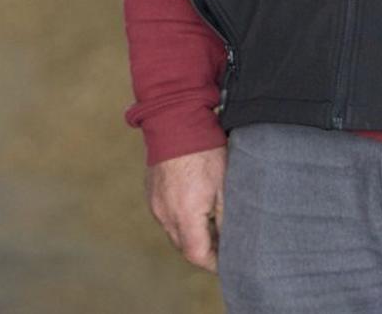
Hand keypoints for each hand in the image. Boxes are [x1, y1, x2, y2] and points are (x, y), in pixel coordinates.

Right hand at [145, 146, 226, 271]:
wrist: (175, 119)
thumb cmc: (203, 150)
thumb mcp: (224, 186)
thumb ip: (226, 219)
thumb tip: (230, 242)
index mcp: (185, 214)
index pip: (197, 255)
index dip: (214, 263)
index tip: (228, 260)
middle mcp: (166, 213)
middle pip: (184, 247)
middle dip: (203, 249)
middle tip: (223, 240)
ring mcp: (156, 203)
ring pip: (174, 232)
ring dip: (191, 233)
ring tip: (210, 219)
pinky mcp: (151, 193)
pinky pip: (166, 216)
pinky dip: (180, 218)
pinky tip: (194, 203)